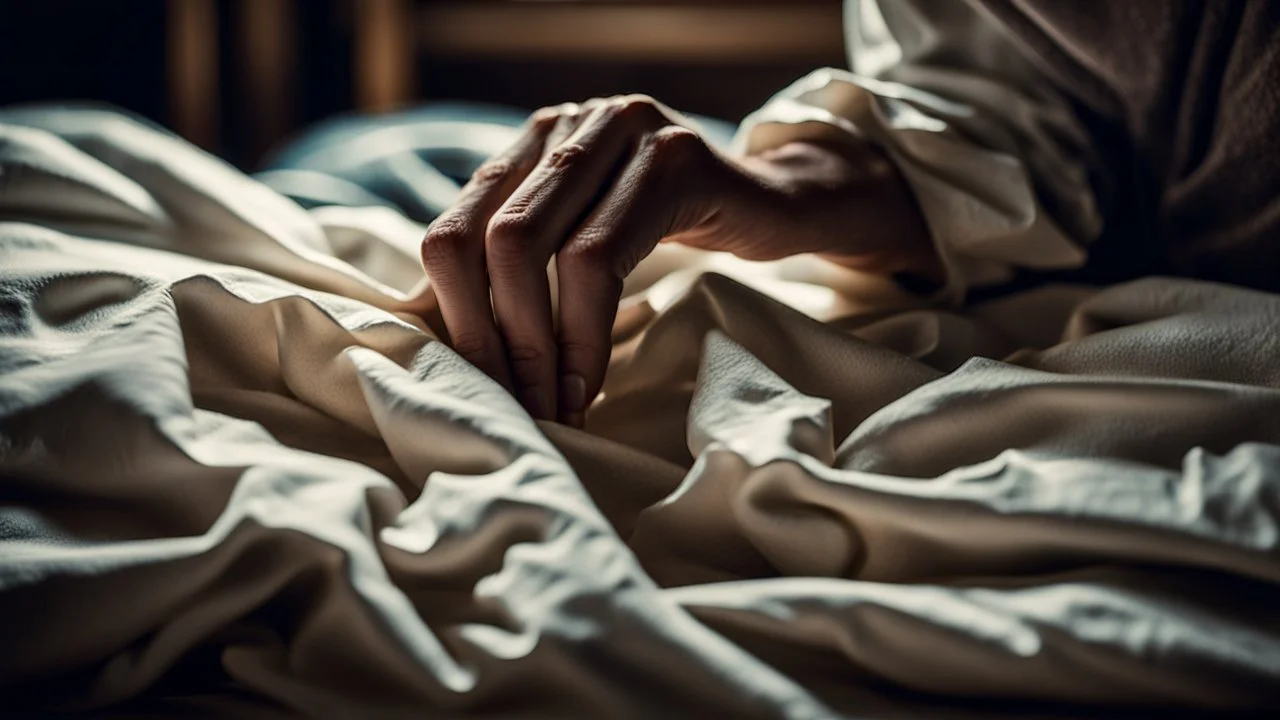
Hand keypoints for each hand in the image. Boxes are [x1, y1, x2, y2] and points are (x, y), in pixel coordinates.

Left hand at [419, 95, 936, 426]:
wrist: (778, 204)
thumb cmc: (670, 233)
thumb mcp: (581, 243)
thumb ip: (510, 270)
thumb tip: (421, 329)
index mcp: (530, 144)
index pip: (450, 229)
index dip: (452, 318)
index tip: (477, 388)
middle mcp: (567, 126)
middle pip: (484, 240)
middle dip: (492, 339)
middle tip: (518, 405)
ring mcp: (620, 132)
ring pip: (534, 248)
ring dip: (537, 346)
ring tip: (556, 403)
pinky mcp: (674, 159)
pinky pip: (601, 258)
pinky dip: (586, 333)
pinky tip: (593, 380)